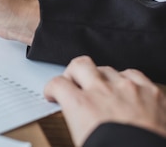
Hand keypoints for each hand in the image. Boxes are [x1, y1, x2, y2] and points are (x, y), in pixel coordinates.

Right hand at [44, 56, 165, 145]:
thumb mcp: (82, 139)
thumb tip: (74, 119)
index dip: (53, 89)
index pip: (57, 83)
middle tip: (76, 84)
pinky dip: (127, 80)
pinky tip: (127, 91)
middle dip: (74, 73)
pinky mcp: (150, 91)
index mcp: (81, 105)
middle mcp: (102, 91)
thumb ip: (76, 120)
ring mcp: (128, 88)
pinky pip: (133, 74)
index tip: (55, 93)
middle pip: (79, 65)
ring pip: (106, 68)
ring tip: (105, 92)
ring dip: (102, 78)